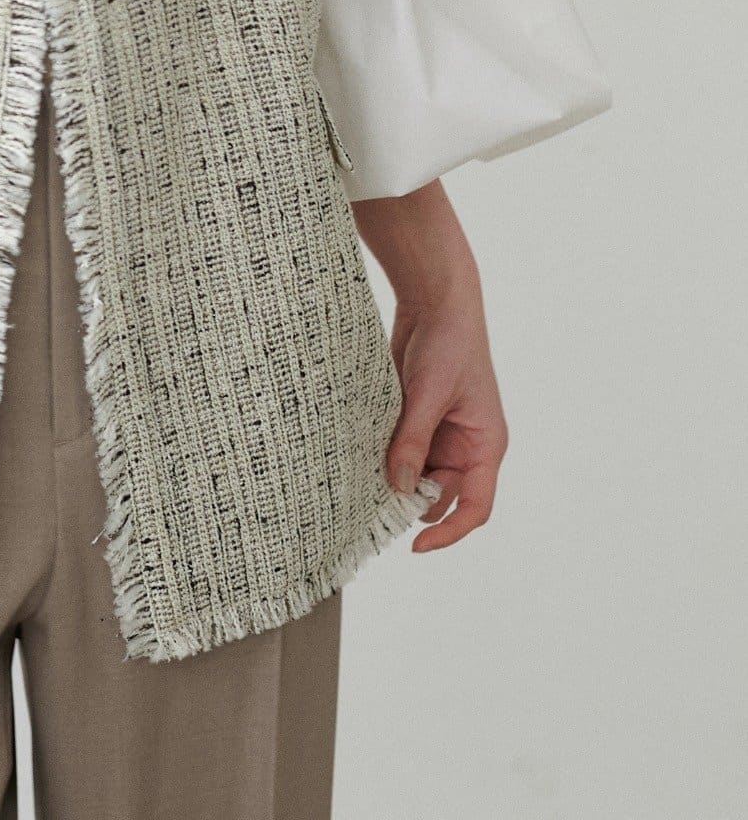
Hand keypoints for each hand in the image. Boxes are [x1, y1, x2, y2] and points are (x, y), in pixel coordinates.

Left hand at [385, 281, 507, 550]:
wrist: (435, 300)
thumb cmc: (448, 343)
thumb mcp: (430, 394)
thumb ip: (414, 440)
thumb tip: (397, 486)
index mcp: (485, 446)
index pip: (475, 508)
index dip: (449, 532)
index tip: (416, 546)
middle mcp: (466, 447)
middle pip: (439, 496)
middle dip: (410, 501)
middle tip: (373, 502)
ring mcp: (440, 434)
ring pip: (415, 475)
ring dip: (393, 477)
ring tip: (364, 474)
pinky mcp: (417, 419)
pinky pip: (401, 450)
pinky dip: (384, 455)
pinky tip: (361, 452)